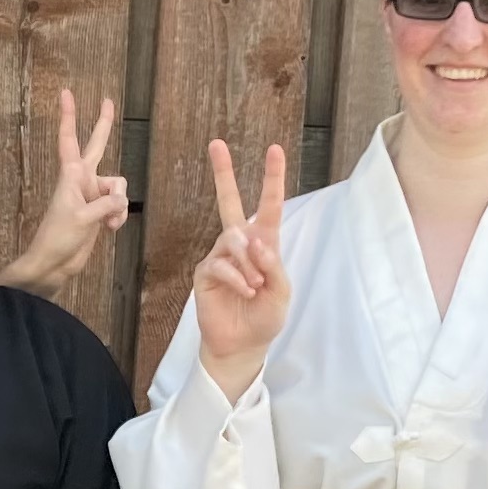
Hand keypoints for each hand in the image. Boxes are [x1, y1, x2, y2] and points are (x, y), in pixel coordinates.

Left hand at [11, 90, 130, 293]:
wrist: (53, 264)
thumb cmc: (58, 238)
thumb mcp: (83, 218)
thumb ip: (107, 204)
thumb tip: (121, 201)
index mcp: (71, 175)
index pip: (69, 139)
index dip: (69, 116)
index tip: (66, 93)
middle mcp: (82, 180)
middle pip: (97, 146)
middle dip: (103, 125)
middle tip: (108, 100)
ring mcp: (91, 195)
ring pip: (118, 186)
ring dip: (118, 204)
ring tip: (108, 222)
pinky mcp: (99, 211)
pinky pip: (119, 205)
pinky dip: (119, 216)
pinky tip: (111, 229)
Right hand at [192, 139, 289, 396]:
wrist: (241, 345)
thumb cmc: (265, 317)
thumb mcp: (282, 291)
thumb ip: (273, 264)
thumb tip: (254, 240)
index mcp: (265, 244)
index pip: (269, 205)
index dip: (272, 178)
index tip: (274, 149)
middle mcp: (240, 245)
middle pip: (230, 202)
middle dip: (223, 173)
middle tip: (216, 144)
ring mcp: (220, 257)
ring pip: (232, 238)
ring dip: (248, 261)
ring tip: (255, 285)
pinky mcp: (205, 273)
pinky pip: (220, 263)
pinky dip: (236, 276)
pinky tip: (245, 290)